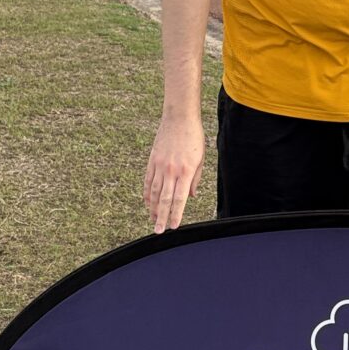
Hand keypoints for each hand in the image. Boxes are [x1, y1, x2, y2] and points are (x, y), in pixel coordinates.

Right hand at [143, 112, 205, 232]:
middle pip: (165, 199)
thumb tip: (191, 195)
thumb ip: (196, 179)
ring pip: (155, 192)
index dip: (176, 214)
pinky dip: (147, 193)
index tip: (173, 226)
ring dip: (154, 208)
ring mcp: (160, 165)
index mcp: (186, 171)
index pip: (179, 199)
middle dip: (161, 217)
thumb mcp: (201, 159)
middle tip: (158, 231)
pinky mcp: (152, 160)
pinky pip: (148, 180)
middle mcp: (171, 171)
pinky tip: (147, 203)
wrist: (179, 117)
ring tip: (153, 220)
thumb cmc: (194, 137)